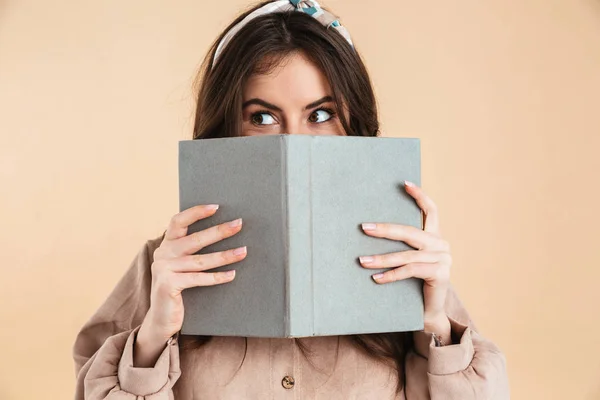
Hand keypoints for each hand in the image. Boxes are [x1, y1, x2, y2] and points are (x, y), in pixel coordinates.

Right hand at [134, 204, 246, 365]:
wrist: (162, 319)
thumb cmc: (178, 288)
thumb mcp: (182, 265)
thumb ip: (192, 250)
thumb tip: (224, 232)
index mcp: (166, 244)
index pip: (178, 221)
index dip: (196, 212)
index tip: (216, 207)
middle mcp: (162, 253)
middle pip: (195, 239)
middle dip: (219, 231)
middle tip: (239, 224)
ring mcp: (163, 269)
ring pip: (201, 260)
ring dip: (225, 255)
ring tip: (244, 251)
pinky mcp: (168, 284)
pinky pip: (199, 279)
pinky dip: (217, 277)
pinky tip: (232, 274)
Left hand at [359, 181, 451, 336]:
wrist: (429, 312)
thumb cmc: (413, 284)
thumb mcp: (408, 260)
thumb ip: (402, 246)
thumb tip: (370, 229)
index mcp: (435, 237)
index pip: (431, 211)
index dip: (419, 196)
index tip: (404, 183)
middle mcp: (442, 245)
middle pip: (411, 232)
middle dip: (385, 230)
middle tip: (364, 228)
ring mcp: (444, 259)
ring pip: (407, 255)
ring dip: (382, 258)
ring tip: (362, 261)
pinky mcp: (441, 274)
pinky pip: (411, 271)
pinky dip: (391, 275)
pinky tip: (376, 278)